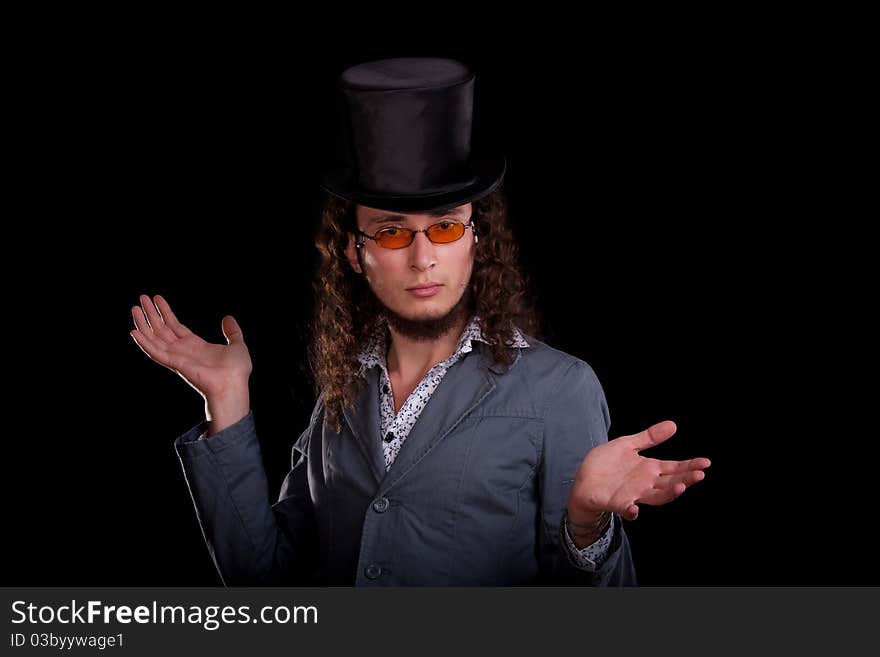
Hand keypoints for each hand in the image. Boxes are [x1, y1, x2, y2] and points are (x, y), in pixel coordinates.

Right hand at [129, 294, 252, 400]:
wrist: (234, 385)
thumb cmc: (236, 371)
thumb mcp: (237, 344)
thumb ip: (232, 331)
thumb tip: (228, 318)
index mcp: (196, 346)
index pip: (175, 326)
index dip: (166, 312)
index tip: (157, 298)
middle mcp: (183, 351)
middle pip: (162, 329)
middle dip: (152, 314)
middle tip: (142, 298)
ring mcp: (177, 357)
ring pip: (155, 338)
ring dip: (143, 323)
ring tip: (134, 308)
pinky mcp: (175, 364)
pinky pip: (155, 352)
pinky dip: (144, 343)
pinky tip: (134, 332)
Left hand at [567, 420, 710, 521]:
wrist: (583, 481)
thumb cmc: (606, 464)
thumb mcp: (627, 444)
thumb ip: (649, 437)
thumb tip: (673, 424)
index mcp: (649, 469)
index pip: (674, 468)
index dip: (689, 466)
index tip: (706, 463)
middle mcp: (645, 483)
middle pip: (670, 482)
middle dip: (686, 479)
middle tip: (700, 474)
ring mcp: (632, 494)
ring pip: (655, 497)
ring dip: (668, 494)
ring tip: (681, 487)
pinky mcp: (616, 502)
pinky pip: (626, 509)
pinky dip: (631, 511)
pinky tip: (635, 510)